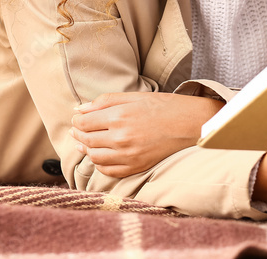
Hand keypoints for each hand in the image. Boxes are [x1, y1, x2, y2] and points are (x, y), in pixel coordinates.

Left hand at [70, 91, 224, 177]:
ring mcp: (128, 155)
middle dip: (78, 134)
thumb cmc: (162, 106)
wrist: (188, 123)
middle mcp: (121, 138)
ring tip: (85, 143)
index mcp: (119, 117)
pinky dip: (100, 164)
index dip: (77, 121)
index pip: (84, 122)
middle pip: (87, 140)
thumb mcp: (134, 96)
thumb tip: (80, 110)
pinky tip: (100, 155)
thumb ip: (104, 101)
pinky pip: (108, 170)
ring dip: (86, 150)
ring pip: (94, 157)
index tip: (78, 118)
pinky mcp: (135, 167)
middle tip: (77, 130)